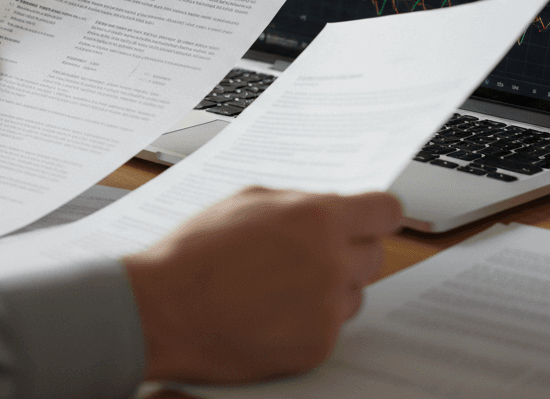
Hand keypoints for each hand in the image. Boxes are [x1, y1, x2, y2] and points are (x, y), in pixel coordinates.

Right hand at [123, 186, 401, 383]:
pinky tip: (271, 314)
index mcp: (316, 218)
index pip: (385, 212)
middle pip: (374, 256)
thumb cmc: (195, 255)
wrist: (164, 311)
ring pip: (353, 294)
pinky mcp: (317, 347)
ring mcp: (326, 309)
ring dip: (329, 289)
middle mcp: (330, 263)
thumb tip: (329, 207)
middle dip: (348, 252)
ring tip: (279, 288)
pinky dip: (308, 322)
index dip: (374, 215)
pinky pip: (330, 328)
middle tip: (310, 256)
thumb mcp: (244, 202)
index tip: (368, 220)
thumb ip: (296, 203)